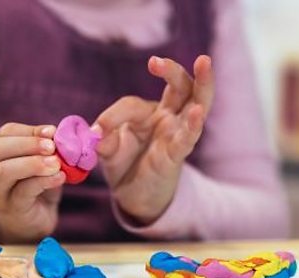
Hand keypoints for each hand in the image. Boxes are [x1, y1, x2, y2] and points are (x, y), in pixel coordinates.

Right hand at [0, 123, 65, 242]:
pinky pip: (24, 190)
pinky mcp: (10, 207)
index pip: (6, 133)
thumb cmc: (36, 188)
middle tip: (52, 147)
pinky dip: (44, 181)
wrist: (33, 223)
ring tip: (56, 163)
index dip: (29, 130)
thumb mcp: (41, 164)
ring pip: (5, 171)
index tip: (52, 132)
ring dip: (33, 163)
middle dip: (28, 144)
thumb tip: (60, 135)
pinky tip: (60, 177)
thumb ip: (47, 151)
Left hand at [94, 55, 214, 224]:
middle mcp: (167, 118)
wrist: (133, 196)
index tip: (96, 130)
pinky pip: (188, 138)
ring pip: (196, 103)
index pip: (132, 104)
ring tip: (204, 62)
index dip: (112, 116)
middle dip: (171, 70)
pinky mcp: (177, 155)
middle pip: (179, 86)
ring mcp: (175, 134)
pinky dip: (192, 125)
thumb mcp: (109, 151)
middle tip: (155, 62)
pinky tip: (197, 112)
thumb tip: (95, 134)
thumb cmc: (125, 165)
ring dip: (202, 84)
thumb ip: (103, 141)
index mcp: (148, 112)